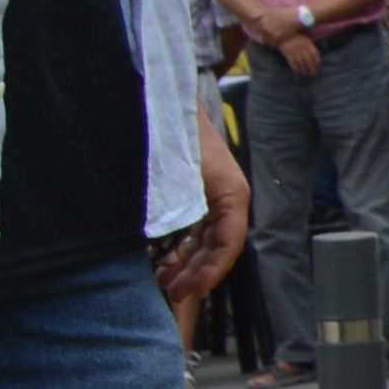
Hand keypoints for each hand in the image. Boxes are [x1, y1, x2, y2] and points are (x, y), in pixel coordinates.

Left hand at [158, 122, 252, 315]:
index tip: (190, 290)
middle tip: (173, 293)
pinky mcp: (197, 191)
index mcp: (231, 193)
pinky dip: (182, 246)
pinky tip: (164, 259)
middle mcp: (228, 196)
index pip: (229, 243)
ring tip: (165, 281)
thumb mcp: (173, 177)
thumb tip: (157, 250)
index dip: (211, 271)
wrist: (161, 96)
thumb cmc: (170, 133)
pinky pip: (196, 227)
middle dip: (197, 272)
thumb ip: (171, 214)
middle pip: (219, 246)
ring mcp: (212, 194)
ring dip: (188, 263)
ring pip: (207, 239)